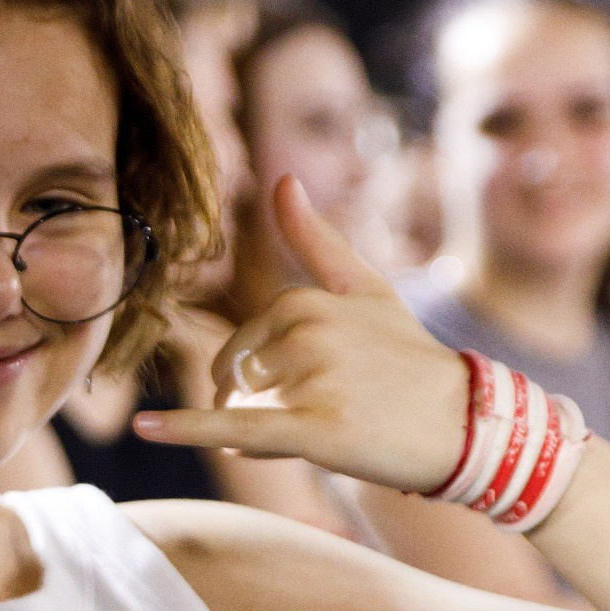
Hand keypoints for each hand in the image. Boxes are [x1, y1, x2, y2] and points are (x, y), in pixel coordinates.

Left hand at [136, 175, 470, 491]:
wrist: (464, 424)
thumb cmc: (408, 359)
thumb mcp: (366, 290)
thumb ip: (316, 240)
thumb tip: (283, 177)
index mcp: (309, 301)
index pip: (246, 342)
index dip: (261, 372)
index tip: (297, 387)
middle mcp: (308, 334)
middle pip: (239, 378)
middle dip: (257, 403)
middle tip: (318, 415)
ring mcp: (314, 381)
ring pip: (245, 410)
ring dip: (259, 431)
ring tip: (323, 434)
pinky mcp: (319, 430)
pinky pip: (238, 428)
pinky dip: (188, 430)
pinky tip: (145, 429)